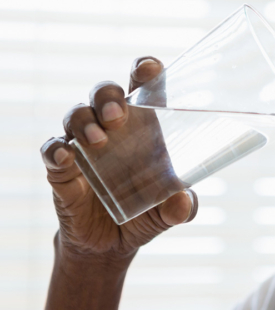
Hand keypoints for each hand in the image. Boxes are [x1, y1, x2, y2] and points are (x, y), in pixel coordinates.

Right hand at [41, 57, 197, 260]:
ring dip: (85, 121)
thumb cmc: (146, 212)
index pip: (142, 88)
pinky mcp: (62, 170)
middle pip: (104, 93)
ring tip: (98, 140)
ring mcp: (84, 147)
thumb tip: (183, 202)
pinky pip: (52, 150)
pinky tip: (66, 157)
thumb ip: (182, 207)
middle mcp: (112, 129)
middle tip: (119, 116)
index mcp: (143, 128)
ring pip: (76, 114)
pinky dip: (56, 150)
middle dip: (108, 96)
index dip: (144, 71)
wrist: (112, 245)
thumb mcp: (169, 211)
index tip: (148, 69)